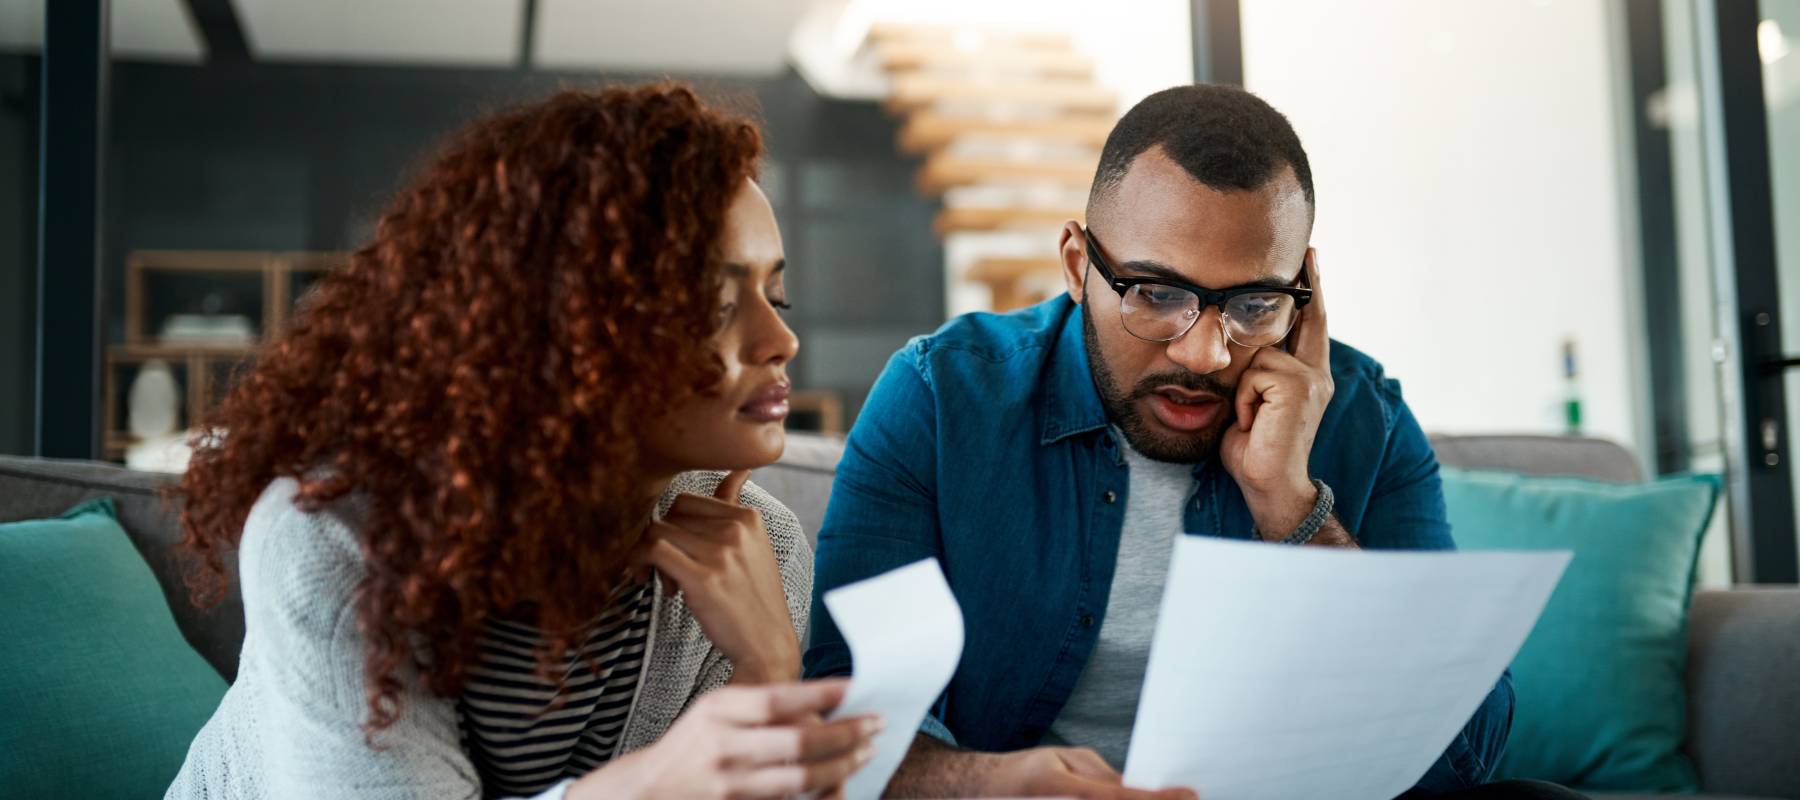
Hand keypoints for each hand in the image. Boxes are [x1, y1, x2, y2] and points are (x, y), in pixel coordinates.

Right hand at [566, 679, 879, 799]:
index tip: (854, 687)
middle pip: (797, 740)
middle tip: (874, 725)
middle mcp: (722, 745)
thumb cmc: (690, 745)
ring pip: (799, 779)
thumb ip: (759, 708)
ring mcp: (728, 783)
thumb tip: (821, 703)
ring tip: (864, 753)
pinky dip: (818, 794)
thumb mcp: (715, 712)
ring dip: (840, 766)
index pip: (777, 699)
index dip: (819, 693)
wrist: (646, 791)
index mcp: (717, 710)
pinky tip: (838, 783)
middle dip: (844, 733)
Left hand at [641, 470, 798, 683]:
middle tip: (667, 570)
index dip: (674, 524)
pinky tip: (648, 580)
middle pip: (671, 513)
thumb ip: (736, 506)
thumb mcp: (754, 546)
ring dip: (648, 554)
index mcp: (750, 517)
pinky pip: (653, 551)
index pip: (688, 500)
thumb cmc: (754, 599)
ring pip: (658, 531)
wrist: (767, 645)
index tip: (678, 551)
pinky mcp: (703, 578)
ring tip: (661, 579)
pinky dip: (639, 562)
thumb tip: (738, 469)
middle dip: (662, 539)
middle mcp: (737, 529)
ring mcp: (721, 553)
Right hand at [984, 746, 1197, 799]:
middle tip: (1184, 797)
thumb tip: (1137, 789)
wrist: (988, 790)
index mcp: (1068, 791)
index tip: (1190, 795)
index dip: (1159, 799)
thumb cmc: (1029, 772)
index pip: (1123, 799)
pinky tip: (1132, 797)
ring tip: (1165, 795)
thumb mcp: (1067, 760)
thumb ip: (1103, 776)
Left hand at [1220, 249, 1333, 535]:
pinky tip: (1250, 421)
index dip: (1312, 291)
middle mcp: (1316, 373)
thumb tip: (1235, 343)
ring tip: (1249, 416)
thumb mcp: (1251, 402)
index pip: (1312, 325)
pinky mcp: (1299, 386)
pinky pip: (1254, 373)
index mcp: (1309, 376)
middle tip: (1306, 252)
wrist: (1269, 486)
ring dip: (1243, 386)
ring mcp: (1311, 379)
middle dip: (1305, 286)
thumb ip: (1255, 373)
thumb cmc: (1252, 449)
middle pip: (1305, 318)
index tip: (1310, 256)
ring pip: (1259, 352)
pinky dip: (1242, 399)